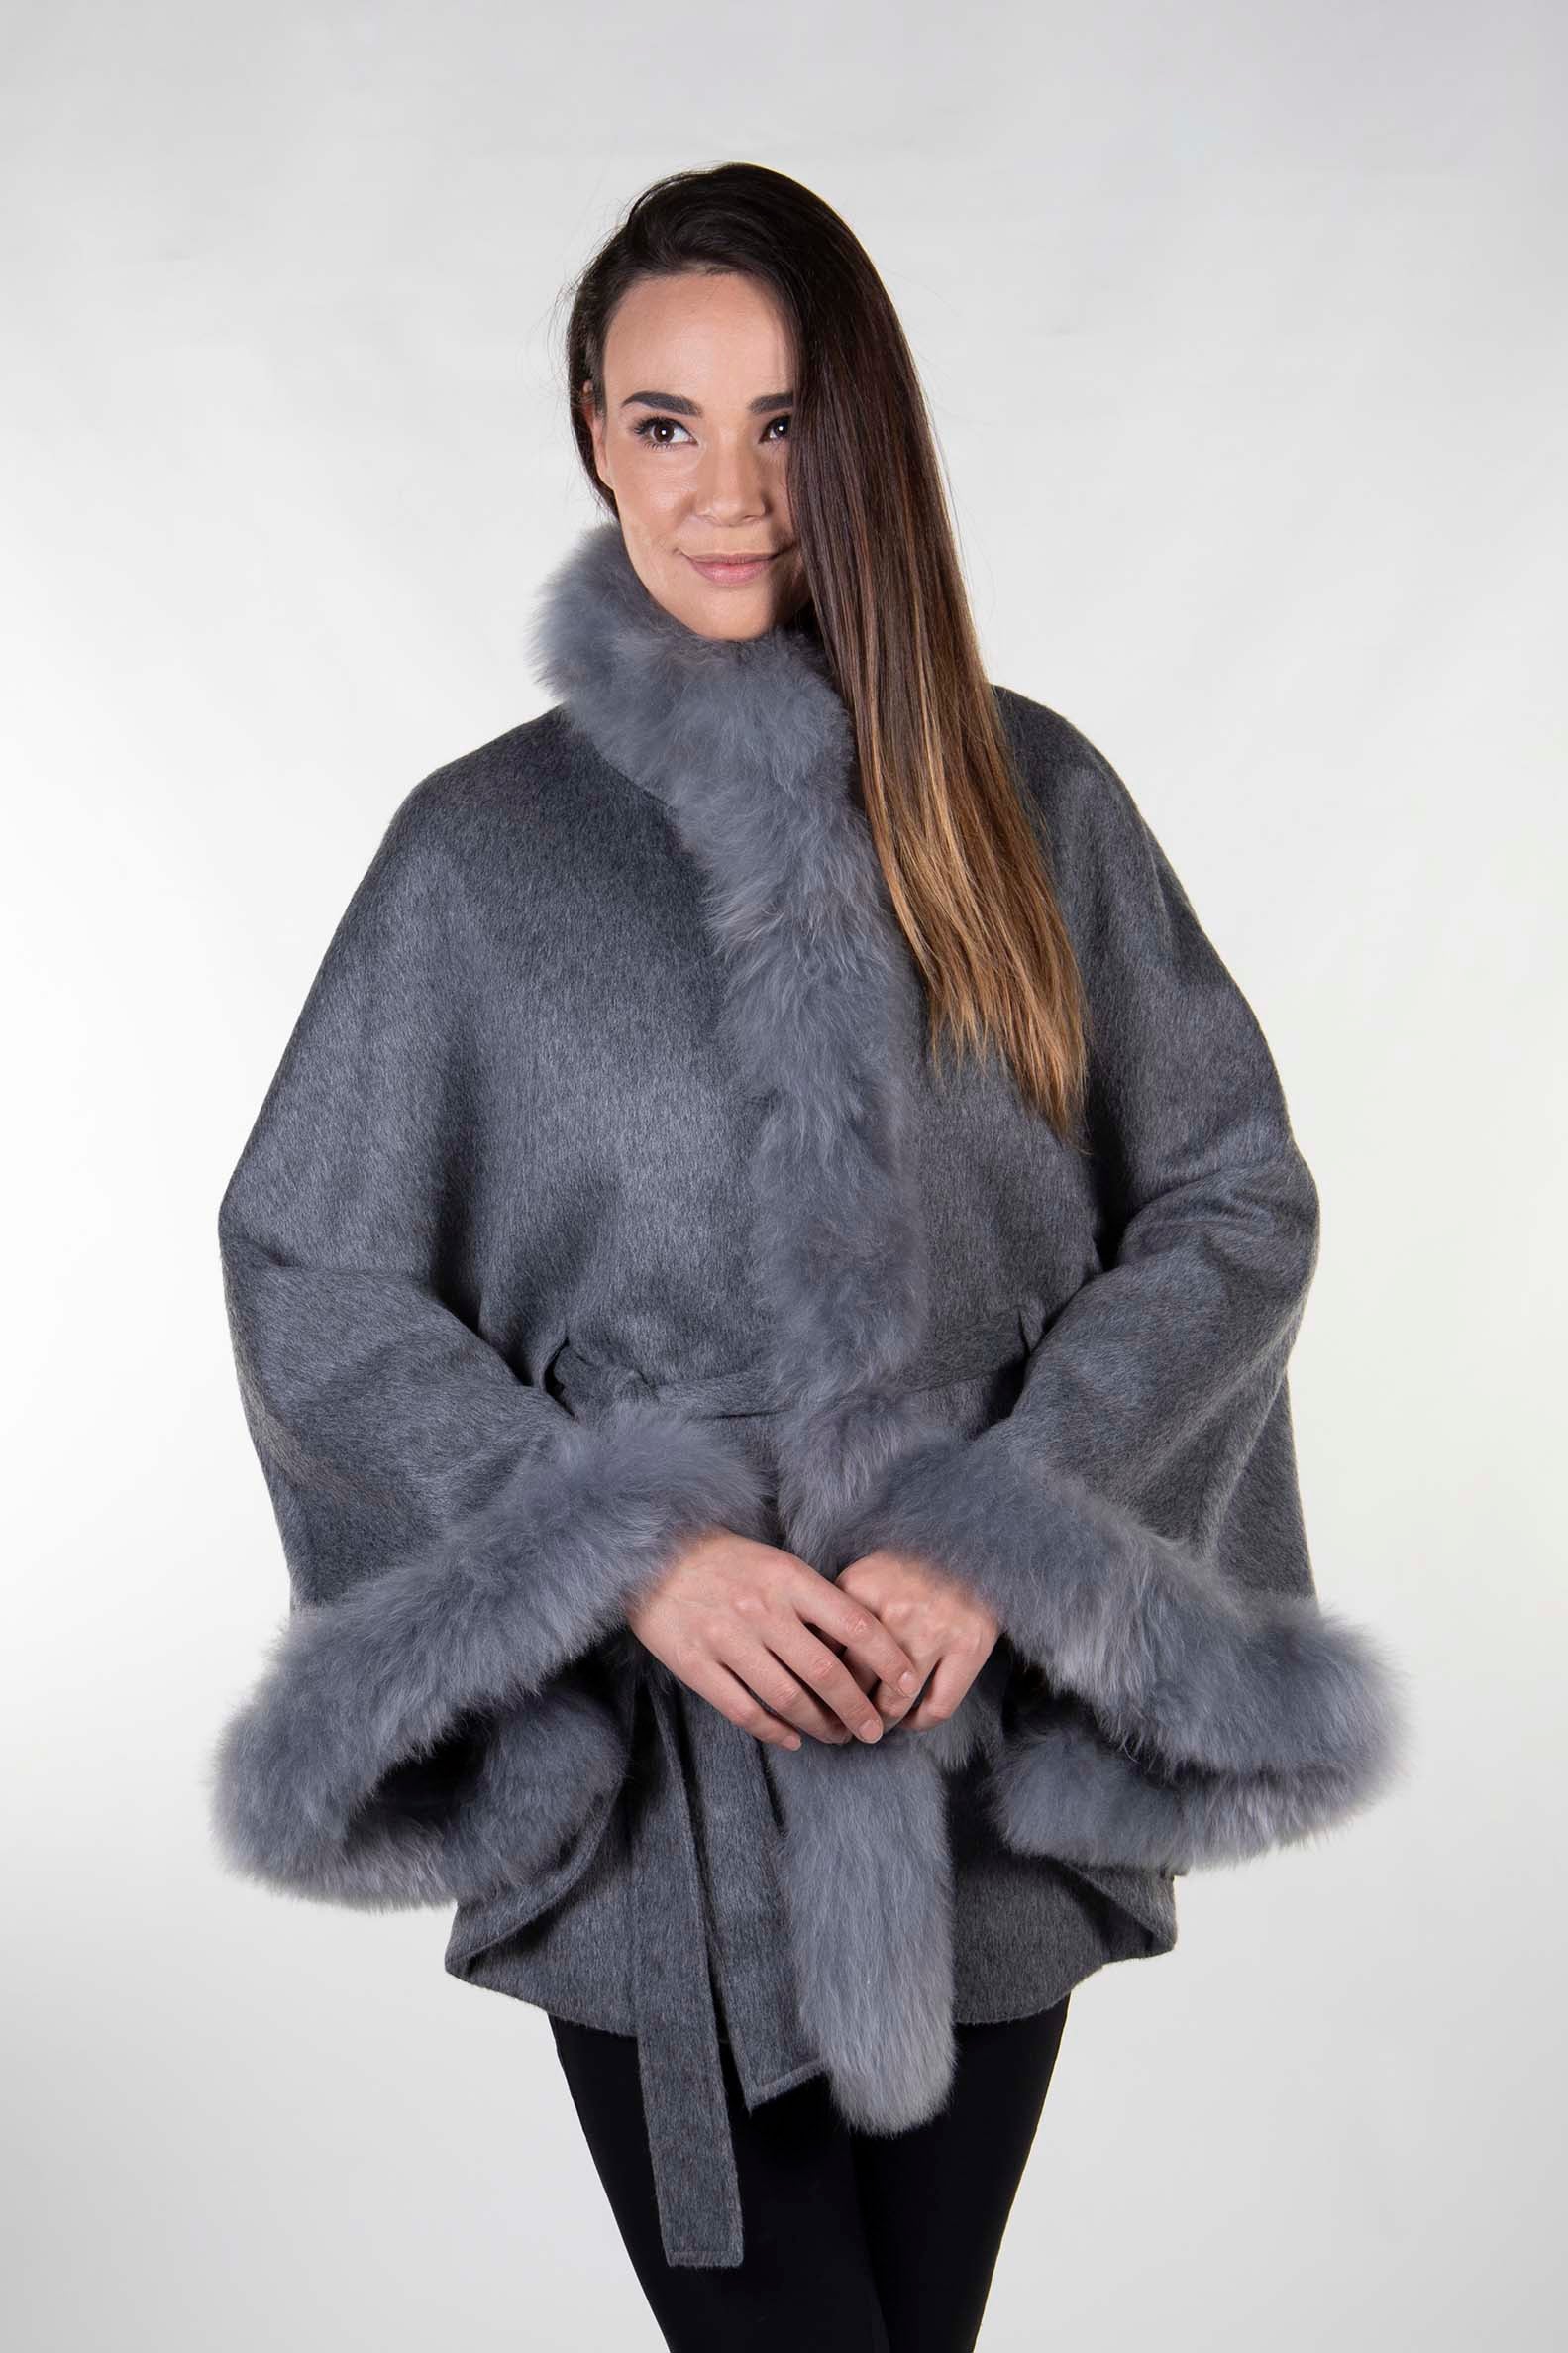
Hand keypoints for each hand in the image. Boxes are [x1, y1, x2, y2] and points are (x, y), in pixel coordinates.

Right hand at [624, 1526, 923, 1751]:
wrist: (654, 1555)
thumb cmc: (727, 1561)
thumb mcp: (778, 1564)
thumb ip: (815, 1601)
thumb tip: (864, 1646)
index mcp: (789, 1580)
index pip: (855, 1626)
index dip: (889, 1661)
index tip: (908, 1684)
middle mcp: (762, 1610)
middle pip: (826, 1673)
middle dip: (859, 1709)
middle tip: (874, 1730)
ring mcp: (727, 1640)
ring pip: (789, 1699)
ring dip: (821, 1726)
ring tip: (838, 1736)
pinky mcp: (696, 1665)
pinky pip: (745, 1711)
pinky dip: (775, 1731)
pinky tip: (793, 1738)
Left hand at [833, 1548, 999, 1731]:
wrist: (972, 1545)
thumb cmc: (908, 1567)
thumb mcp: (864, 1575)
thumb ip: (835, 1611)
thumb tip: (807, 1660)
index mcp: (859, 1589)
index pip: (824, 1654)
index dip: (817, 1684)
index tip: (817, 1699)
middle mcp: (894, 1612)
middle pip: (855, 1683)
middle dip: (844, 1711)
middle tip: (841, 1724)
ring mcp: (934, 1631)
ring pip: (894, 1703)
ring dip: (880, 1722)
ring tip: (873, 1726)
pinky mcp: (968, 1647)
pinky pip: (937, 1707)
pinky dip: (919, 1723)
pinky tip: (910, 1721)